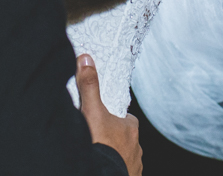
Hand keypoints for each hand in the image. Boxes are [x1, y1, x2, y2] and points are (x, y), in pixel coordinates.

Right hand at [76, 54, 141, 175]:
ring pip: (124, 155)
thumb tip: (86, 59)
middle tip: (96, 139)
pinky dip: (115, 168)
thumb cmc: (101, 146)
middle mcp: (137, 147)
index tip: (102, 121)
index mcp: (131, 128)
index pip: (124, 119)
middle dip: (113, 139)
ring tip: (99, 155)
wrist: (102, 175)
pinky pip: (123, 170)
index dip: (113, 119)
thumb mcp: (91, 112)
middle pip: (123, 138)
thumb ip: (89, 86)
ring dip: (114, 155)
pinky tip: (104, 167)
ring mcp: (134, 165)